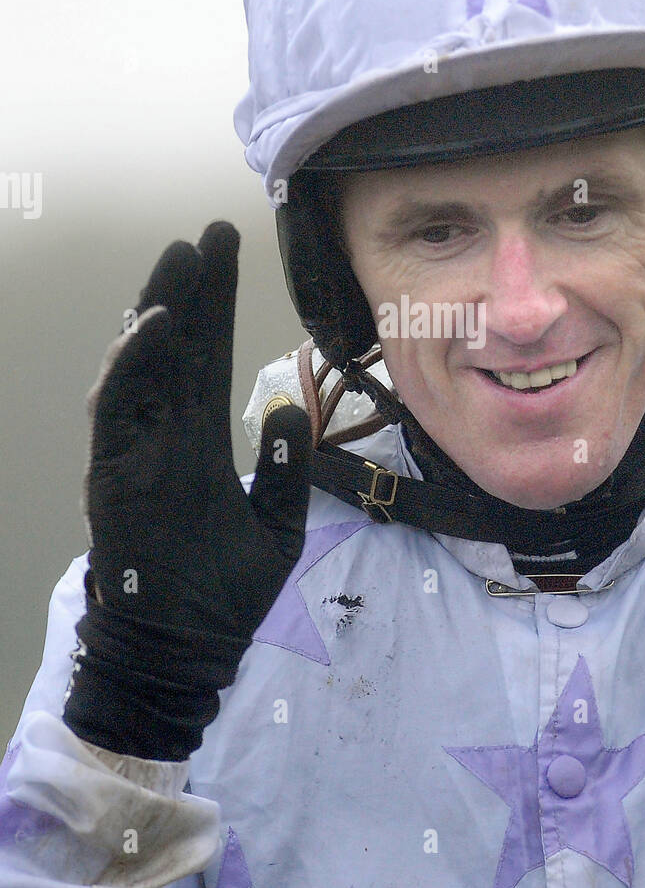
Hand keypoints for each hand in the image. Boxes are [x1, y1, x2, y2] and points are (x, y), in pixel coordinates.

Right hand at [63, 222, 310, 760]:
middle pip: (176, 349)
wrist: (186, 652)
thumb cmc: (224, 596)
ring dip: (157, 312)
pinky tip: (152, 326)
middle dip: (191, 290)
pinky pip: (118, 409)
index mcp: (200, 441)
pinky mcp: (114, 473)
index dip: (218, 305)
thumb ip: (286, 469)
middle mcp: (164, 435)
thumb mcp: (276, 526)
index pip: (209, 357)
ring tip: (179, 261)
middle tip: (207, 235)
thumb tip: (288, 408)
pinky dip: (130, 366)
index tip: (229, 250)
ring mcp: (135, 451)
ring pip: (141, 367)